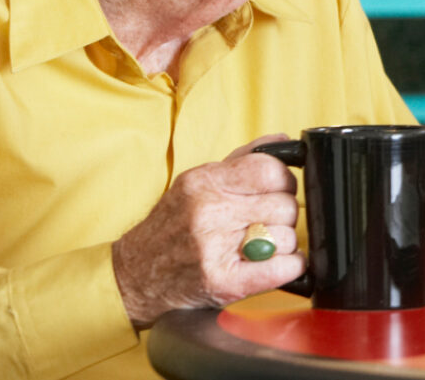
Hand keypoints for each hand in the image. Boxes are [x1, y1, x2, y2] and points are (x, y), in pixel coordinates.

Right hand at [111, 134, 303, 328]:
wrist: (134, 274)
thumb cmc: (172, 226)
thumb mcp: (198, 181)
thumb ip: (243, 160)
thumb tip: (283, 142)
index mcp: (204, 182)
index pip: (271, 170)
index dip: (284, 180)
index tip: (277, 190)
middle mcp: (208, 212)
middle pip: (285, 205)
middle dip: (283, 215)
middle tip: (264, 223)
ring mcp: (215, 249)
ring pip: (288, 237)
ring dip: (282, 244)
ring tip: (258, 246)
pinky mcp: (224, 282)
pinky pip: (285, 268)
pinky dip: (290, 266)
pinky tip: (273, 263)